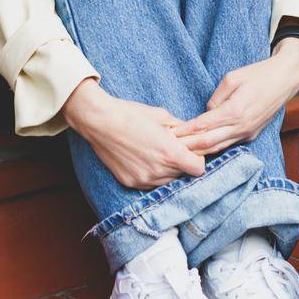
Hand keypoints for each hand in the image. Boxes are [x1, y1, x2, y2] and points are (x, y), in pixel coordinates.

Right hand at [63, 78, 205, 189]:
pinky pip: (151, 184)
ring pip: (168, 182)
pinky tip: (145, 159)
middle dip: (182, 164)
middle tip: (173, 149)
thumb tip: (194, 135)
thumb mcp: (162, 116)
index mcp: (170, 153)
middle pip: (184, 175)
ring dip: (168, 171)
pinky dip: (153, 175)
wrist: (100, 122)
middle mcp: (158, 170)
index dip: (198, 160)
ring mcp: (144, 179)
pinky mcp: (131, 182)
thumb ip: (182, 129)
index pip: (199, 169)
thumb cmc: (131, 114)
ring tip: (157, 154)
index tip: (191, 152)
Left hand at [172, 39, 298, 154]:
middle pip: (208, 143)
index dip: (185, 132)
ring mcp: (247, 133)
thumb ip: (216, 99)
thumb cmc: (258, 74)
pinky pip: (228, 145)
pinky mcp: (251, 135)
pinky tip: (200, 148)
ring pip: (218, 148)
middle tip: (169, 149)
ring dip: (199, 151)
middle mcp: (241, 127)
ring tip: (180, 152)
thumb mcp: (232, 78)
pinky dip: (212, 148)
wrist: (285, 79)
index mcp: (235, 111)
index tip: (169, 134)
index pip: (203, 126)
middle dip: (187, 147)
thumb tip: (206, 113)